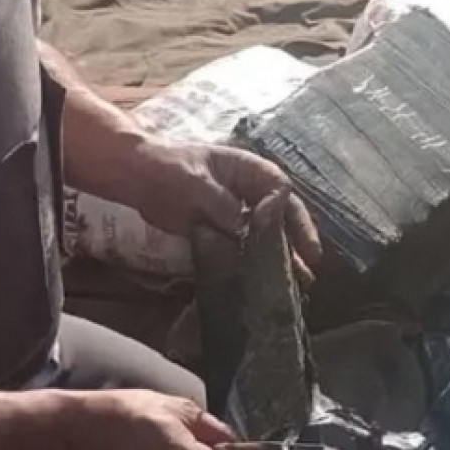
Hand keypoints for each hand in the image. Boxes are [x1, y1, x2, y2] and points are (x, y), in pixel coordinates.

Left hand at [125, 139, 321, 274]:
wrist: (138, 178)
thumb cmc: (166, 168)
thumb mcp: (193, 182)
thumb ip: (220, 202)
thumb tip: (242, 227)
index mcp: (247, 168)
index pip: (278, 186)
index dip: (283, 208)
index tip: (278, 227)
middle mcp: (249, 190)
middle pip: (284, 211)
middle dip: (300, 235)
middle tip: (311, 260)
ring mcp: (239, 211)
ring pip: (271, 232)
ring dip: (286, 253)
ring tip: (302, 278)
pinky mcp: (226, 231)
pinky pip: (249, 246)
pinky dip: (261, 262)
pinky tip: (272, 281)